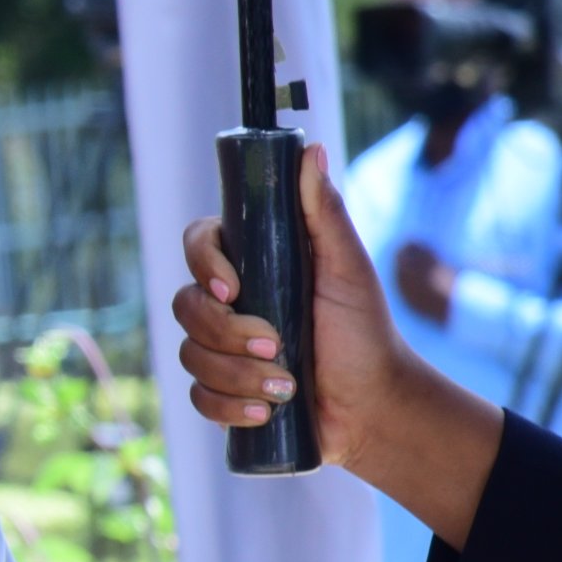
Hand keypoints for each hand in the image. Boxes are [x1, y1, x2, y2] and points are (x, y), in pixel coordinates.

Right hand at [173, 144, 501, 545]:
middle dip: (228, 333)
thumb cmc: (366, 333)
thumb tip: (311, 150)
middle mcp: (230, 304)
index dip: (205, 266)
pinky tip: (265, 411)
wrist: (375, 406)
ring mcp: (221, 349)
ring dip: (236, 375)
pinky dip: (229, 407)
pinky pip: (197, 396)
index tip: (235, 289)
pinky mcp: (222, 392)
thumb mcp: (347, 269)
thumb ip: (323, 213)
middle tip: (275, 345)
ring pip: (189, 354)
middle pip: (185, 305)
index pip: (199, 245)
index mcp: (254, 265)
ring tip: (283, 386)